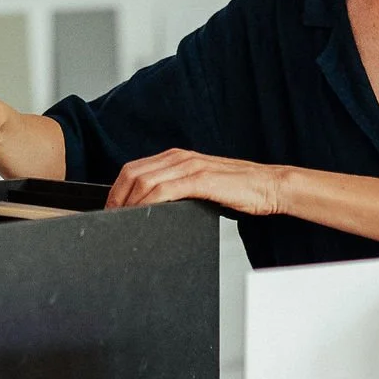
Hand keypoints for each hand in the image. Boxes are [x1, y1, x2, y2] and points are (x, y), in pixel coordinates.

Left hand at [105, 148, 288, 216]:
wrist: (269, 186)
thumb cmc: (239, 189)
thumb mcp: (202, 186)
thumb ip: (179, 190)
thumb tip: (155, 208)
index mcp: (178, 157)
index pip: (134, 169)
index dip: (116, 189)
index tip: (110, 209)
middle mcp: (180, 158)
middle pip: (132, 173)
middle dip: (115, 197)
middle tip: (109, 218)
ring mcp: (190, 167)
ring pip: (145, 180)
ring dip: (128, 202)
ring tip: (122, 220)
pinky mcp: (201, 179)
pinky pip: (165, 189)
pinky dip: (148, 202)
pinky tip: (143, 214)